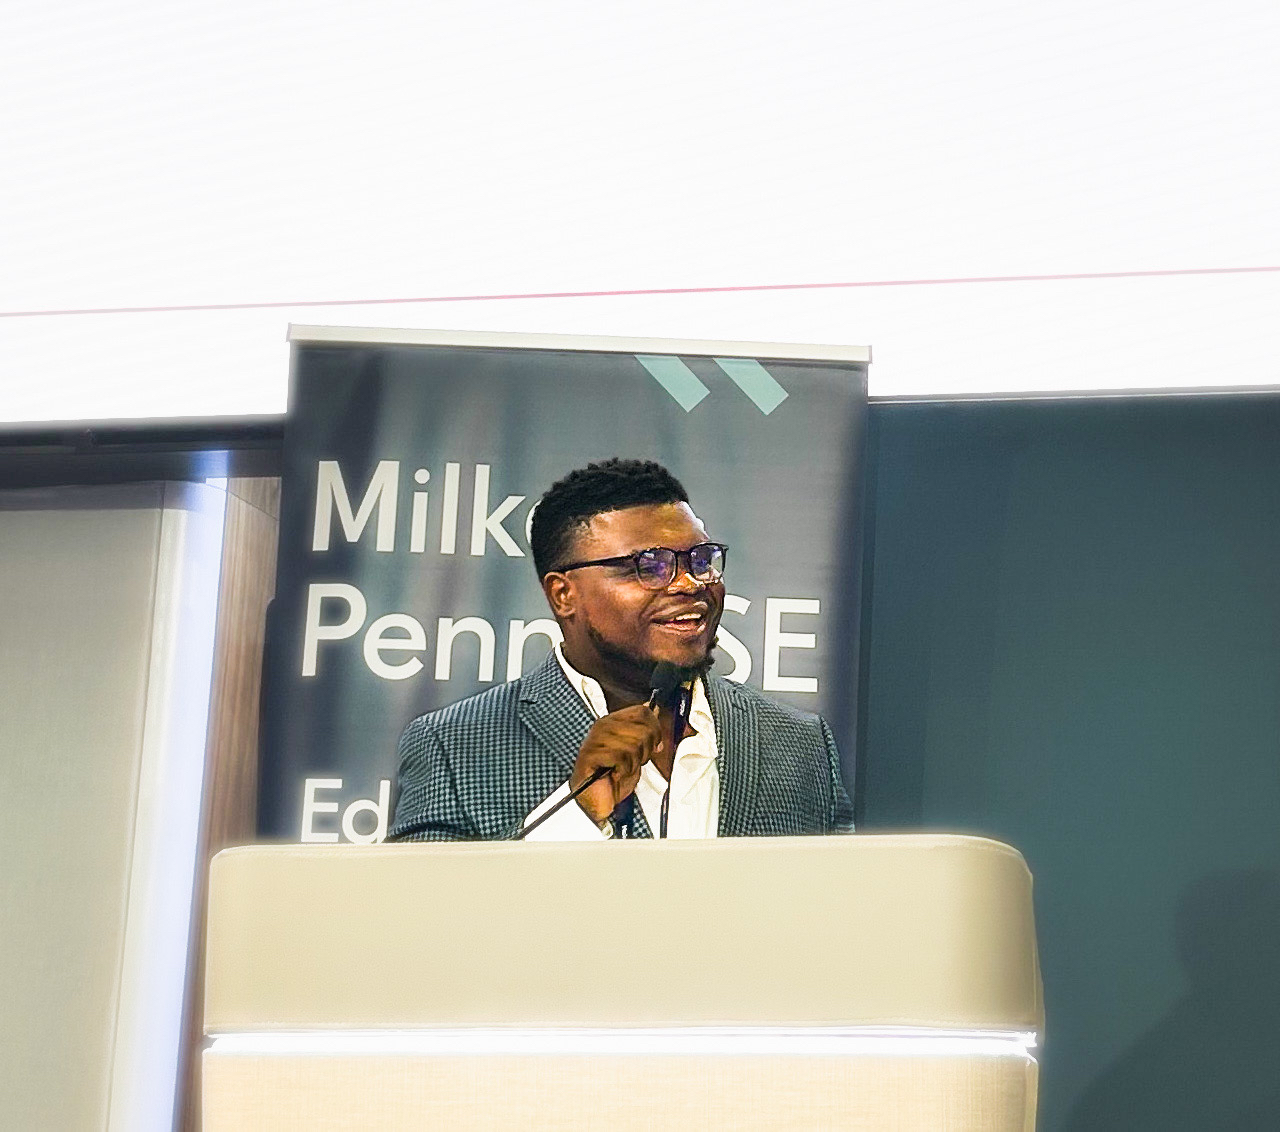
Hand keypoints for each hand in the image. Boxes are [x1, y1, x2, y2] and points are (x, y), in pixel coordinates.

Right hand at [569, 704, 664, 825]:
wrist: (597, 800)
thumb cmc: (613, 777)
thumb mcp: (636, 752)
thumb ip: (645, 732)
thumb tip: (655, 713)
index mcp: (614, 721)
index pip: (642, 712)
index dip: (655, 730)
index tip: (653, 745)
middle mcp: (603, 726)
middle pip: (642, 730)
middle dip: (645, 751)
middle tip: (633, 761)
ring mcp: (595, 739)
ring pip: (633, 745)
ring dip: (632, 764)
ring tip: (622, 769)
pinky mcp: (590, 754)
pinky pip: (620, 757)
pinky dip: (622, 770)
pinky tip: (615, 773)